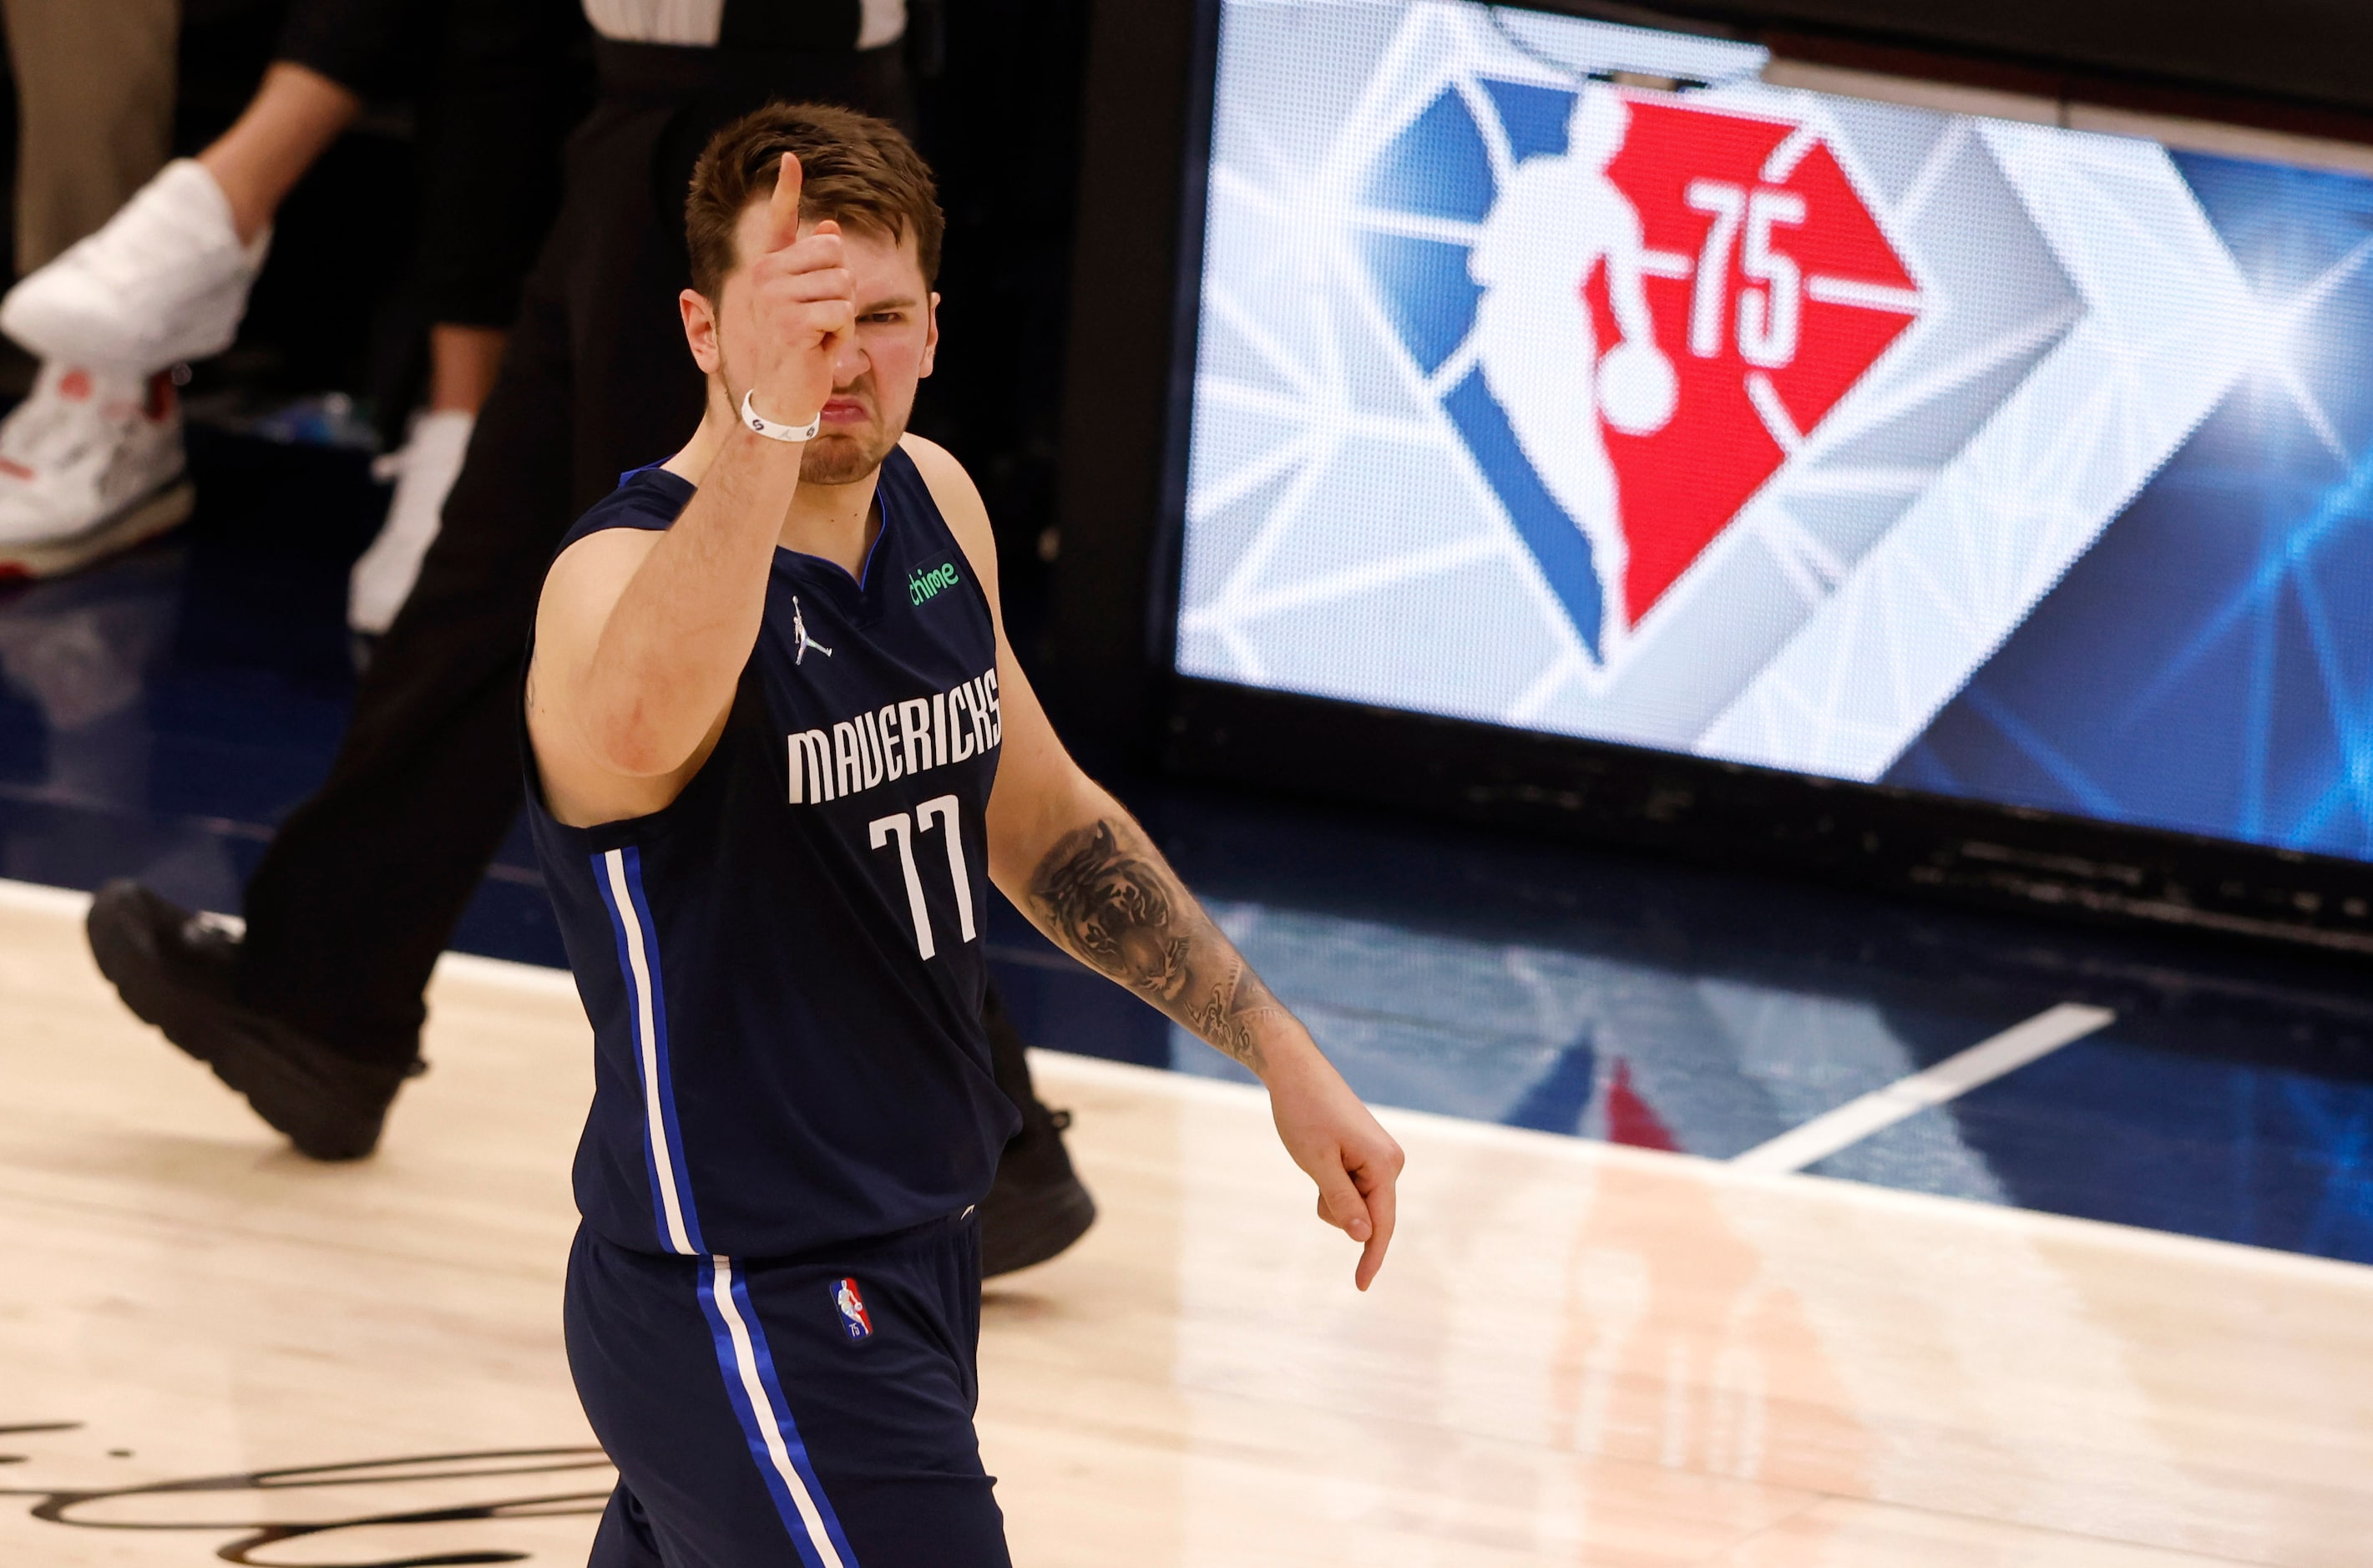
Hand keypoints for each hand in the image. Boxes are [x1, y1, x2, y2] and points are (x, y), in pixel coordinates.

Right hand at [745, 153, 854, 428]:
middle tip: (821, 320)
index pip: (779, 220)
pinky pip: (842, 312)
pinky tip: (821, 349)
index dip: (786, 188)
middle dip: (843, 289)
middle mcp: (766, 275)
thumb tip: (830, 226)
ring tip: (819, 337)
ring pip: (843, 284)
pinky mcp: (790, 321)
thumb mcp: (813, 305)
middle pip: (835, 253)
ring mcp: (775, 297)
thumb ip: (818, 268)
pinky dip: (842, 335)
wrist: (783, 397)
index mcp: (770, 268)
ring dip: (844, 316)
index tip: (790, 158)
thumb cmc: (801, 351)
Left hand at [1264, 1038, 1404, 1289]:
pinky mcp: (1367, 1153)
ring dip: (1330, 1195)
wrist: (1295, 1070)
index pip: (1382, 1225)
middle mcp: (1390, 1161)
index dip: (1371, 1257)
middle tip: (1314, 1168)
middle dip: (1336, 1209)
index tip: (1360, 1287)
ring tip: (1314, 1157)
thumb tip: (1365, 1237)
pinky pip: (1350, 1187)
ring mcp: (1379, 1157)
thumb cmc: (1303, 1112)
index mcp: (1384, 1164)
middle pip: (1366, 1215)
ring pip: (1355, 1203)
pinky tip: (1318, 1155)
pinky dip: (1331, 1184)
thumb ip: (1342, 1202)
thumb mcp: (1317, 1163)